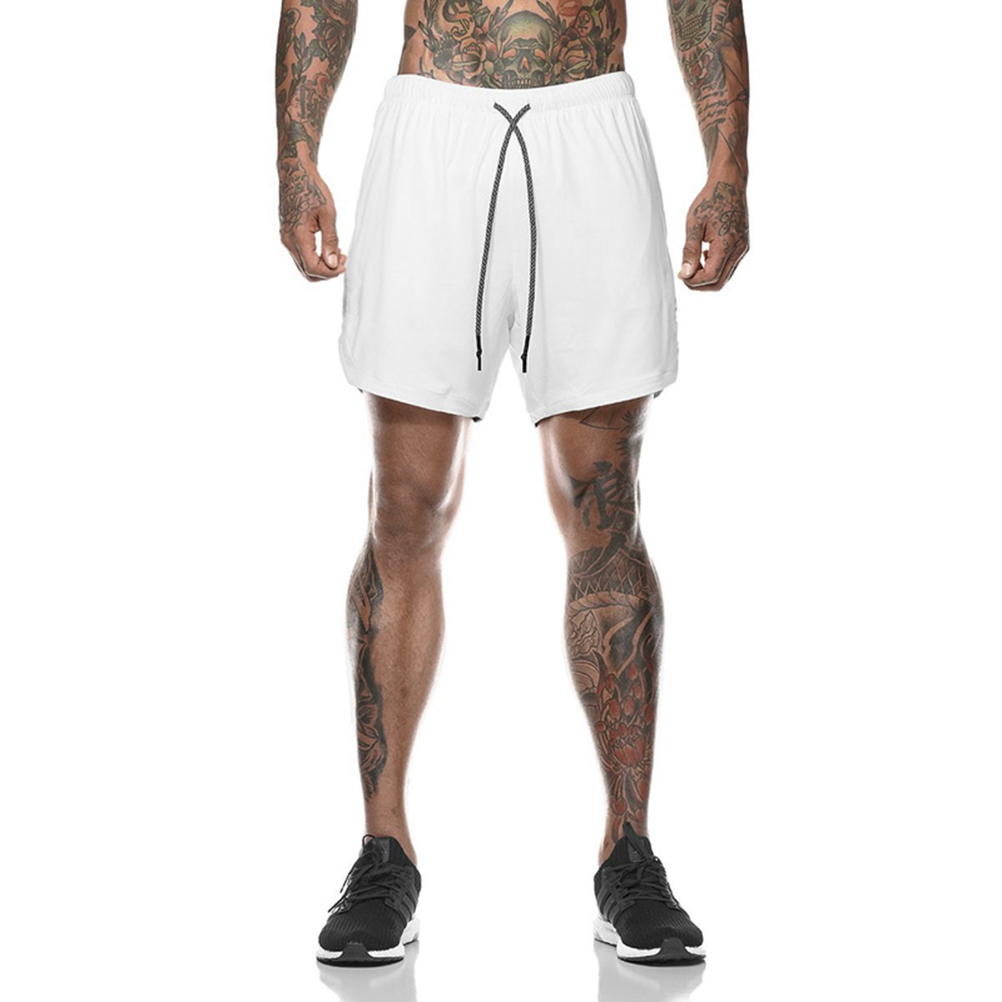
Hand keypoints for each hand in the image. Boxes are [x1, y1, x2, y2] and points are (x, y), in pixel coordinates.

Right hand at [278, 157, 346, 281]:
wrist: (294, 172)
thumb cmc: (312, 189)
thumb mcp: (328, 214)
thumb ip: (330, 241)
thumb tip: (332, 264)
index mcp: (298, 236)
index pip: (313, 268)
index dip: (330, 272)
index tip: (344, 263)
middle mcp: (288, 241)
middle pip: (307, 272)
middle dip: (327, 272)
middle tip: (342, 259)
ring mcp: (285, 239)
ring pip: (303, 266)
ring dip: (321, 266)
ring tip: (337, 252)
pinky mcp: (287, 236)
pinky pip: (300, 256)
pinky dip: (314, 258)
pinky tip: (327, 247)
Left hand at [678, 176, 748, 291]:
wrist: (729, 185)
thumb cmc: (711, 200)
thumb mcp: (694, 224)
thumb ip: (690, 251)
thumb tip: (685, 274)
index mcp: (727, 244)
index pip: (710, 276)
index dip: (693, 281)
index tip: (681, 274)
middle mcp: (739, 250)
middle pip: (719, 283)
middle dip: (699, 284)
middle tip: (685, 274)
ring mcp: (743, 249)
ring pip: (724, 277)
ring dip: (707, 277)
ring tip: (693, 263)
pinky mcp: (742, 247)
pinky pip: (729, 267)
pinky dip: (715, 268)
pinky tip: (705, 256)